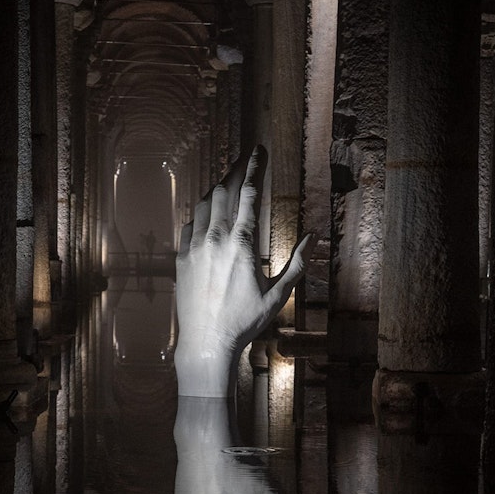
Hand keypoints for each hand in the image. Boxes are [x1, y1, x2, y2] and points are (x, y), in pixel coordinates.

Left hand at [174, 146, 312, 396]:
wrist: (207, 341)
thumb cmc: (245, 321)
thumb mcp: (278, 294)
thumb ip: (296, 263)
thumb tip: (313, 237)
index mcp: (242, 243)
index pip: (249, 193)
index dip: (254, 168)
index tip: (258, 151)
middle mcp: (216, 238)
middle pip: (223, 191)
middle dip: (234, 171)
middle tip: (243, 160)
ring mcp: (195, 247)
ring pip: (204, 204)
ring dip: (216, 189)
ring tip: (226, 182)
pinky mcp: (181, 258)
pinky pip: (189, 225)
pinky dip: (200, 213)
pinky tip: (206, 214)